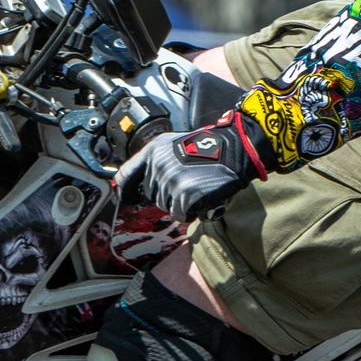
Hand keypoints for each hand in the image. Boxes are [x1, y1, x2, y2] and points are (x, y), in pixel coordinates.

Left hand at [116, 112, 271, 222]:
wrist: (236, 149)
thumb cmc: (211, 149)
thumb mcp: (176, 145)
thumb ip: (157, 162)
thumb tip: (138, 187)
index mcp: (153, 151)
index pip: (126, 175)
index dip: (124, 191)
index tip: (125, 199)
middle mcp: (158, 165)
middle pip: (152, 196)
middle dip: (169, 196)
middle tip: (190, 184)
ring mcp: (170, 181)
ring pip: (167, 207)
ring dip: (183, 204)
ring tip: (200, 188)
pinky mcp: (184, 196)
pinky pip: (182, 214)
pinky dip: (194, 211)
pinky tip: (205, 197)